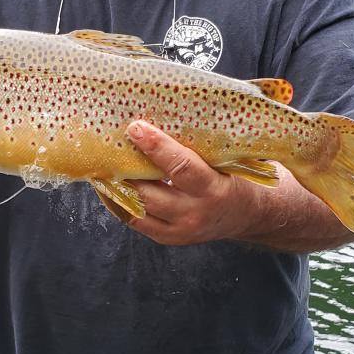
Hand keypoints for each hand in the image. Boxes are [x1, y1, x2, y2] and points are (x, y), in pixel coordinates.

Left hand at [124, 121, 267, 245]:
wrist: (248, 216)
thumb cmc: (235, 179)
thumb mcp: (225, 162)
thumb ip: (197, 148)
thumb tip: (161, 115)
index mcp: (214, 190)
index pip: (181, 168)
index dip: (156, 147)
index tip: (136, 128)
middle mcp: (195, 214)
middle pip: (150, 192)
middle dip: (127, 168)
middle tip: (111, 144)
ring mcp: (180, 231)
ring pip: (138, 208)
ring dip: (119, 186)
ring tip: (105, 164)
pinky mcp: (169, 238)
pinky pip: (135, 221)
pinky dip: (121, 202)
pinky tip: (111, 185)